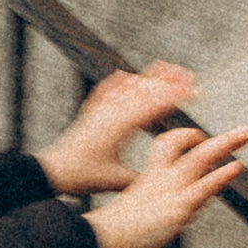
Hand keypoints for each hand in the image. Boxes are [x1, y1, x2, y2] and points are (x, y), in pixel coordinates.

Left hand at [38, 61, 200, 195]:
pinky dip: (117, 82)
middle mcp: (112, 113)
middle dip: (169, 80)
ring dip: (148, 76)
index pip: (155, 105)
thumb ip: (141, 178)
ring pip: (128, 87)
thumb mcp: (116, 180)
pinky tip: (122, 75)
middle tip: (189, 74)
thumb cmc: (81, 175)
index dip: (177, 96)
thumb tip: (165, 180)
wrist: (52, 171)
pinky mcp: (90, 114)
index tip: (196, 92)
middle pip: (145, 89)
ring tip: (164, 67)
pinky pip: (106, 92)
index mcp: (122, 126)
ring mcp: (100, 111)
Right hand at [89, 122, 247, 247]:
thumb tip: (160, 220)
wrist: (103, 239)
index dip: (187, 139)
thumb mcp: (134, 215)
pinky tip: (236, 167)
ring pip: (200, 158)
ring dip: (226, 144)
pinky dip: (222, 175)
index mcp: (150, 179)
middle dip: (220, 140)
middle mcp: (163, 179)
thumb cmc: (113, 233)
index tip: (202, 139)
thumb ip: (151, 212)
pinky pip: (204, 186)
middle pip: (191, 148)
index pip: (169, 147)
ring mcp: (171, 190)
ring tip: (246, 135)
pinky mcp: (178, 205)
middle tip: (244, 133)